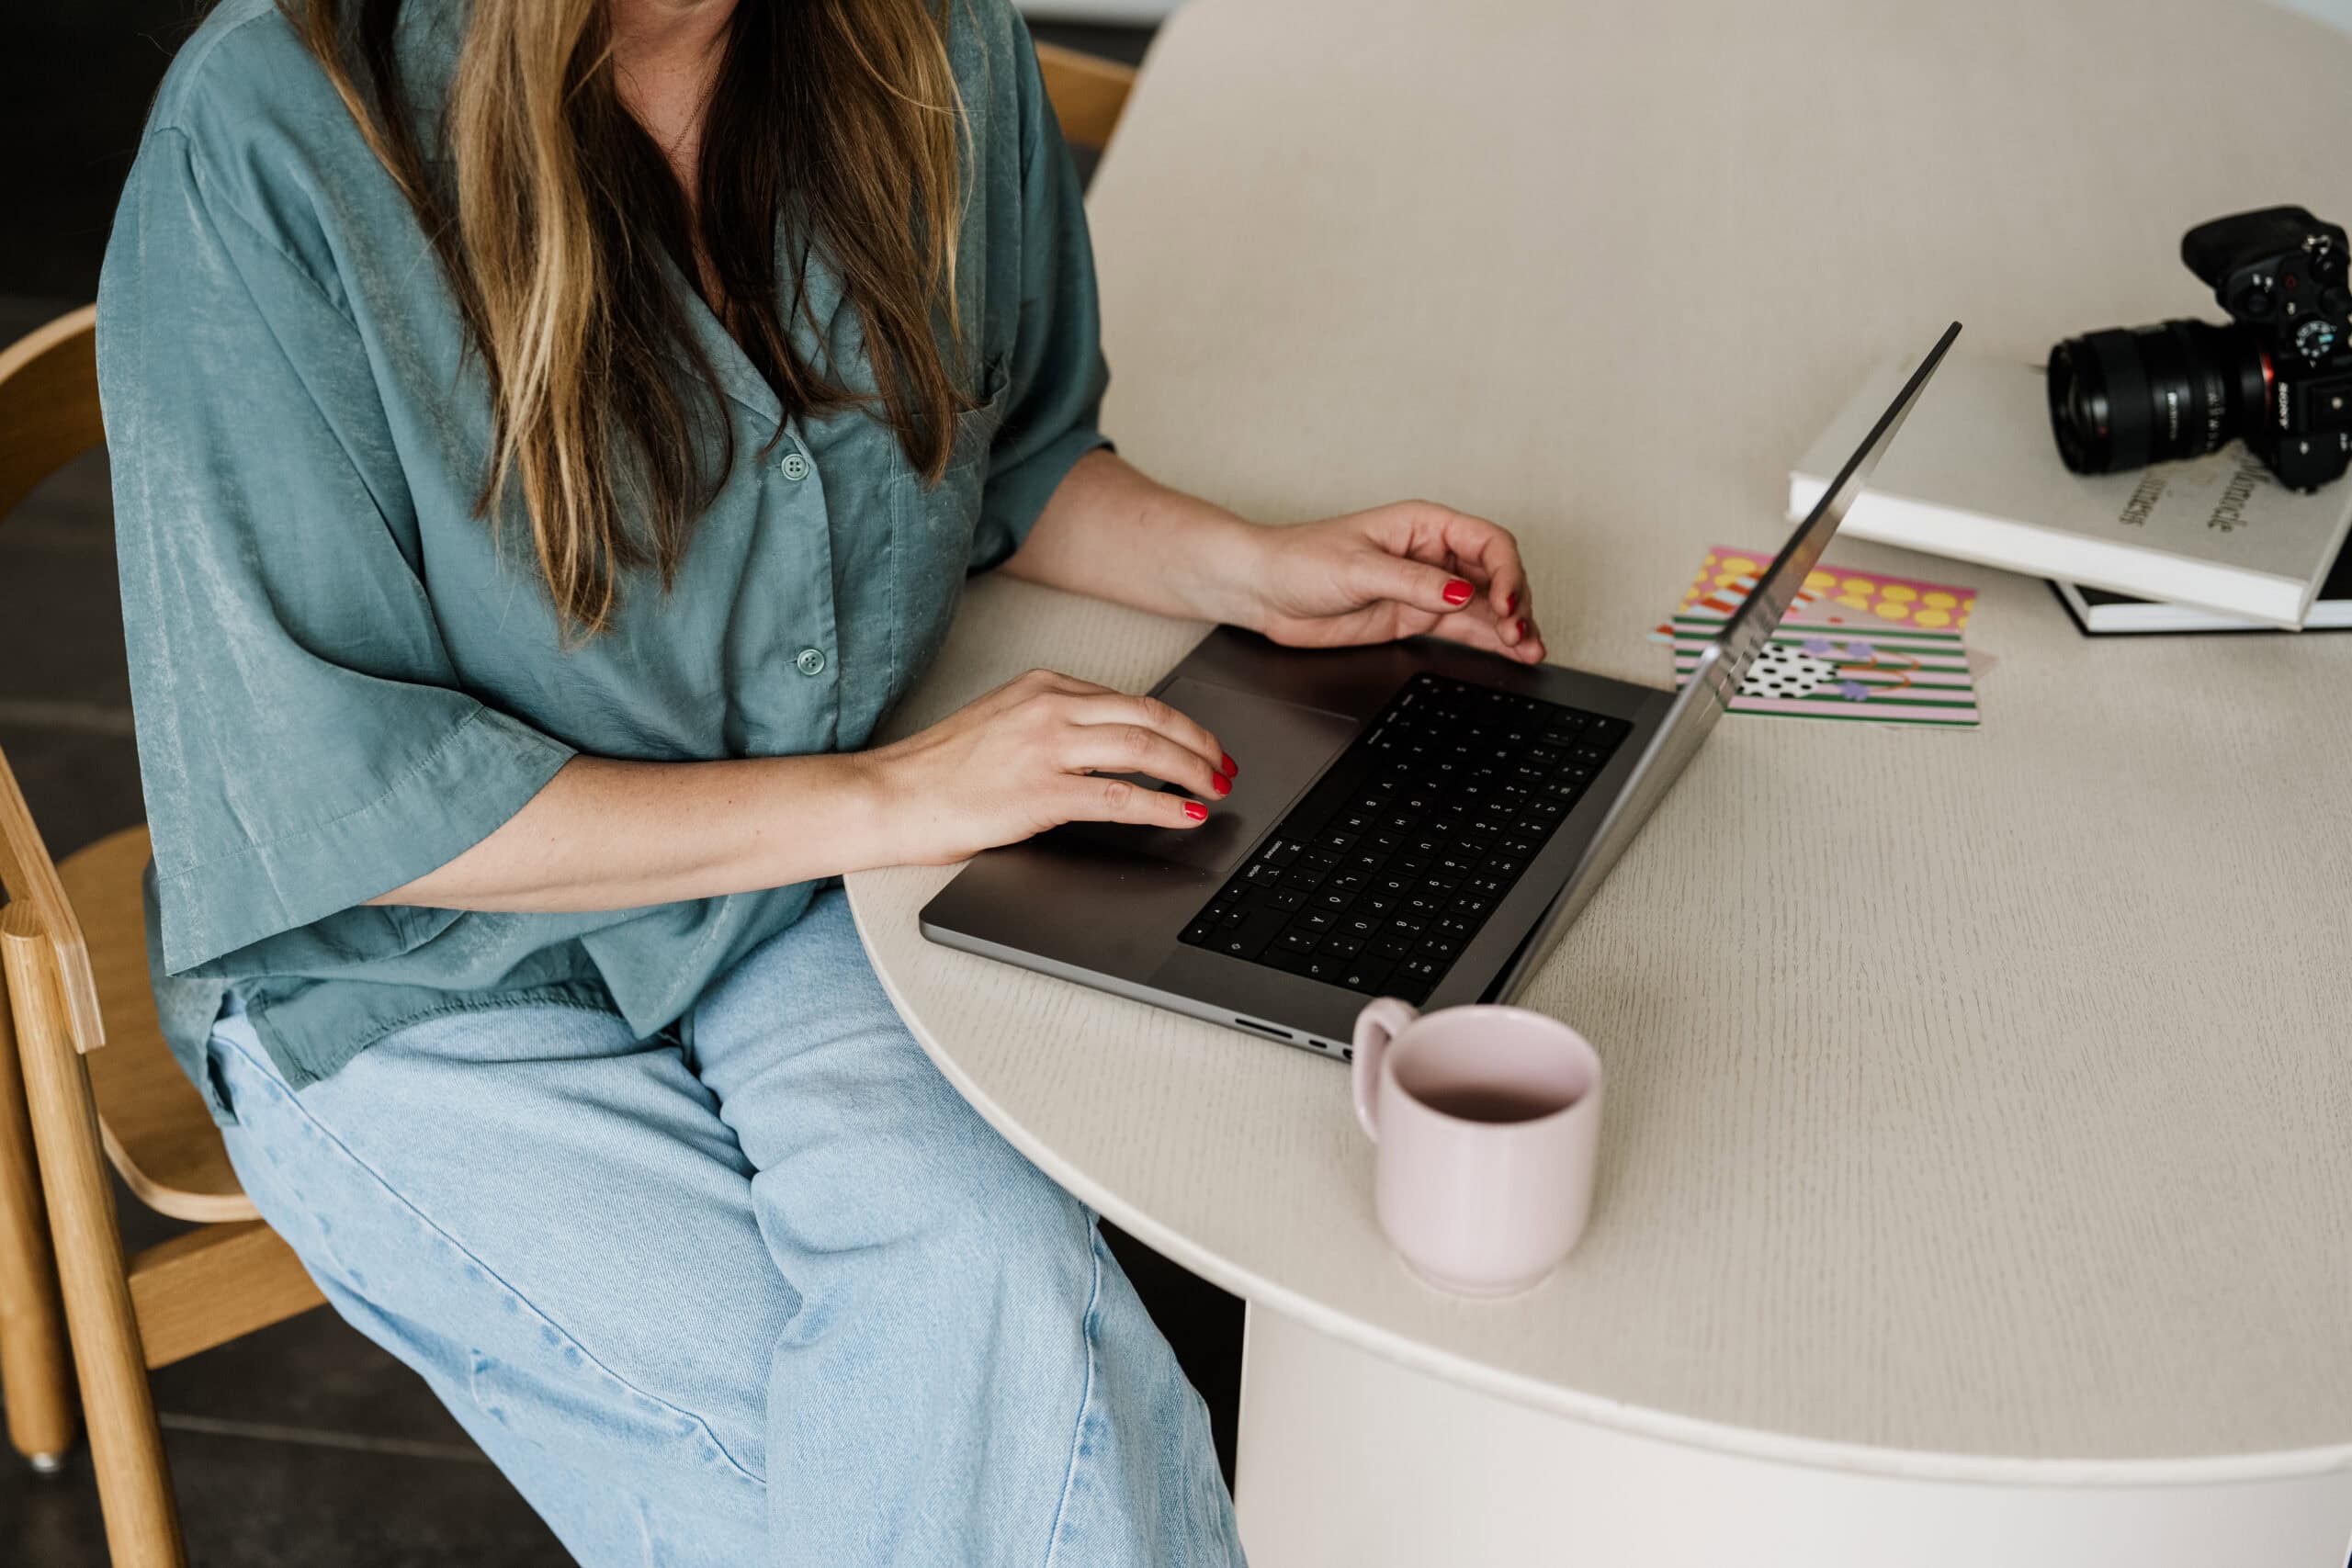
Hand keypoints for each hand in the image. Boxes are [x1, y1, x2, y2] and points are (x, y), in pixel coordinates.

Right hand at [865, 669, 1236, 864]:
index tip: (1201, 743)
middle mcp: (1049, 707)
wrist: (889, 797)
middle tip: (1225, 766)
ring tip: (1215, 789)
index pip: (1130, 698)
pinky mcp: (1040, 793)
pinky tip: (1185, 815)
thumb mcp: (1003, 725)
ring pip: (1144, 747)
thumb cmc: (938, 772)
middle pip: (1149, 716)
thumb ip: (1055, 726)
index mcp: (1042, 686)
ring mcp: (1045, 747)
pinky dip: (1164, 806)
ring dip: (1192, 770)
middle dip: (1199, 743)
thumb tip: (1112, 750)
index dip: (1178, 722)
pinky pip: (1121, 796)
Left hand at [1238, 501, 1545, 662]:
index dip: (1508, 571)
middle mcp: (1432, 554)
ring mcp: (1427, 588)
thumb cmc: (1299, 560)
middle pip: (1496, 574)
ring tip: (1529, 649)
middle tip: (1518, 632)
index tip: (1507, 604)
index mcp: (1423, 525)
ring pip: (1486, 605)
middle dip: (1516, 602)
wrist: (1263, 590)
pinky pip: (1464, 628)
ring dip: (1511, 626)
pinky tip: (1512, 653)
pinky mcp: (1415, 617)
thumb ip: (1413, 583)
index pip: (1487, 542)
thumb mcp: (1358, 569)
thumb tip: (1461, 595)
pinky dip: (1490, 641)